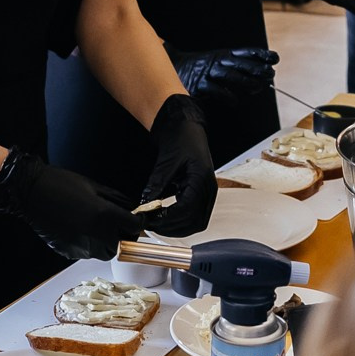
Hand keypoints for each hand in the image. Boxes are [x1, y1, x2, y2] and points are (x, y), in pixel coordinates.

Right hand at [0, 145, 143, 259]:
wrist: (31, 192)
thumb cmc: (61, 184)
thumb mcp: (95, 186)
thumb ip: (117, 199)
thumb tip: (131, 207)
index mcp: (105, 216)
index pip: (134, 227)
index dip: (139, 222)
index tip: (138, 219)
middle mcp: (96, 235)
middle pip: (122, 245)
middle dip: (124, 235)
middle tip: (119, 223)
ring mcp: (81, 247)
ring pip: (105, 252)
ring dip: (108, 242)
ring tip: (98, 227)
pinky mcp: (69, 252)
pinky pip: (87, 252)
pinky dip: (89, 244)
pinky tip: (81, 229)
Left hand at [142, 95, 216, 235]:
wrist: (187, 128)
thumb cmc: (181, 139)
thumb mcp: (166, 161)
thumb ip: (157, 183)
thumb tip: (145, 202)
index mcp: (202, 179)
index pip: (187, 209)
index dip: (168, 218)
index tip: (151, 220)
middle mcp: (209, 189)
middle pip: (195, 221)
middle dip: (172, 228)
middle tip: (152, 225)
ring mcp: (208, 192)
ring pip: (197, 222)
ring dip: (178, 227)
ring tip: (158, 223)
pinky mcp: (202, 194)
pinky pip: (196, 215)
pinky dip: (181, 220)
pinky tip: (166, 216)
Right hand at [173, 47, 277, 101]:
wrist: (173, 67)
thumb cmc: (200, 68)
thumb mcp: (219, 63)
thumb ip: (237, 70)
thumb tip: (261, 80)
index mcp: (223, 55)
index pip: (245, 53)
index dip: (261, 55)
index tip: (274, 58)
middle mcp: (217, 62)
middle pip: (241, 64)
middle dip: (258, 69)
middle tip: (270, 74)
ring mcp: (208, 73)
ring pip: (231, 76)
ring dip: (247, 82)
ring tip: (258, 88)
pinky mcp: (199, 85)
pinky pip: (216, 91)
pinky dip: (227, 97)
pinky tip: (235, 101)